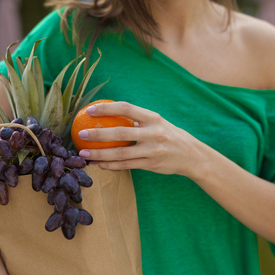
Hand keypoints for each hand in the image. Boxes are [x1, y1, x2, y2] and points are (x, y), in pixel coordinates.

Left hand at [77, 101, 204, 176]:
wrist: (192, 156)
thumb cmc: (170, 136)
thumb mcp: (158, 123)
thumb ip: (138, 120)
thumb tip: (110, 115)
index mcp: (153, 118)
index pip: (127, 108)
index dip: (107, 108)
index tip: (90, 110)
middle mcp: (154, 133)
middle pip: (120, 133)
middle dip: (98, 134)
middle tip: (81, 134)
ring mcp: (152, 150)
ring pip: (120, 153)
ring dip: (99, 154)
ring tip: (83, 153)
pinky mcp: (151, 164)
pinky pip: (126, 165)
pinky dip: (110, 165)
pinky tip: (98, 164)